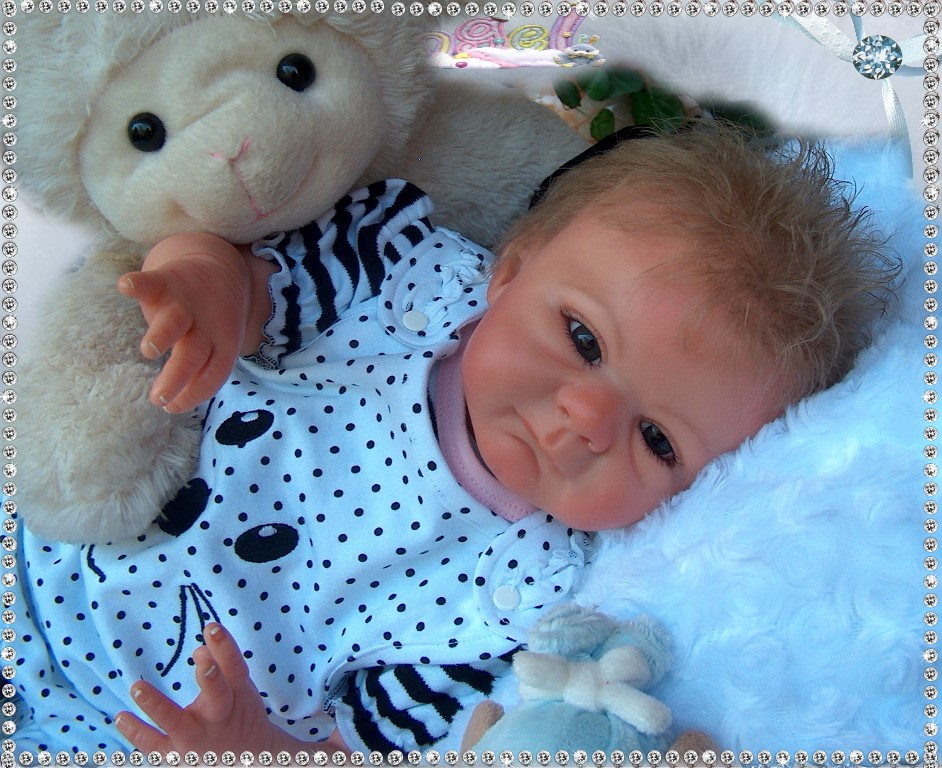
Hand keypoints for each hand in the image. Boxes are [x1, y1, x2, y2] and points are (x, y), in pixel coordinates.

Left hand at [115, 623, 322, 756]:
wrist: (250, 759)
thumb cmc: (238, 713)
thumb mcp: (238, 687)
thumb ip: (222, 664)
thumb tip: (199, 648)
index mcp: (237, 695)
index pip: (235, 668)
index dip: (226, 648)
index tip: (212, 627)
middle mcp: (219, 718)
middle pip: (218, 696)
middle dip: (211, 678)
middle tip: (200, 657)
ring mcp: (197, 739)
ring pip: (178, 723)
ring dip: (158, 706)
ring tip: (137, 687)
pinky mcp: (178, 756)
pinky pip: (155, 746)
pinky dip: (137, 733)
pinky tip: (120, 717)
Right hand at [118, 234, 255, 412]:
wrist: (220, 267)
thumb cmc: (210, 322)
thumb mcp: (214, 345)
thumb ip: (196, 371)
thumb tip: (172, 404)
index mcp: (222, 344)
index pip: (214, 374)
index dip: (196, 392)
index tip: (173, 408)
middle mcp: (205, 326)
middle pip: (193, 354)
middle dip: (177, 376)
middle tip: (159, 398)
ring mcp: (186, 304)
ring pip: (176, 321)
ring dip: (163, 335)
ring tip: (149, 350)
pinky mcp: (169, 281)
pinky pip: (153, 282)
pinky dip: (139, 283)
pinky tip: (126, 286)